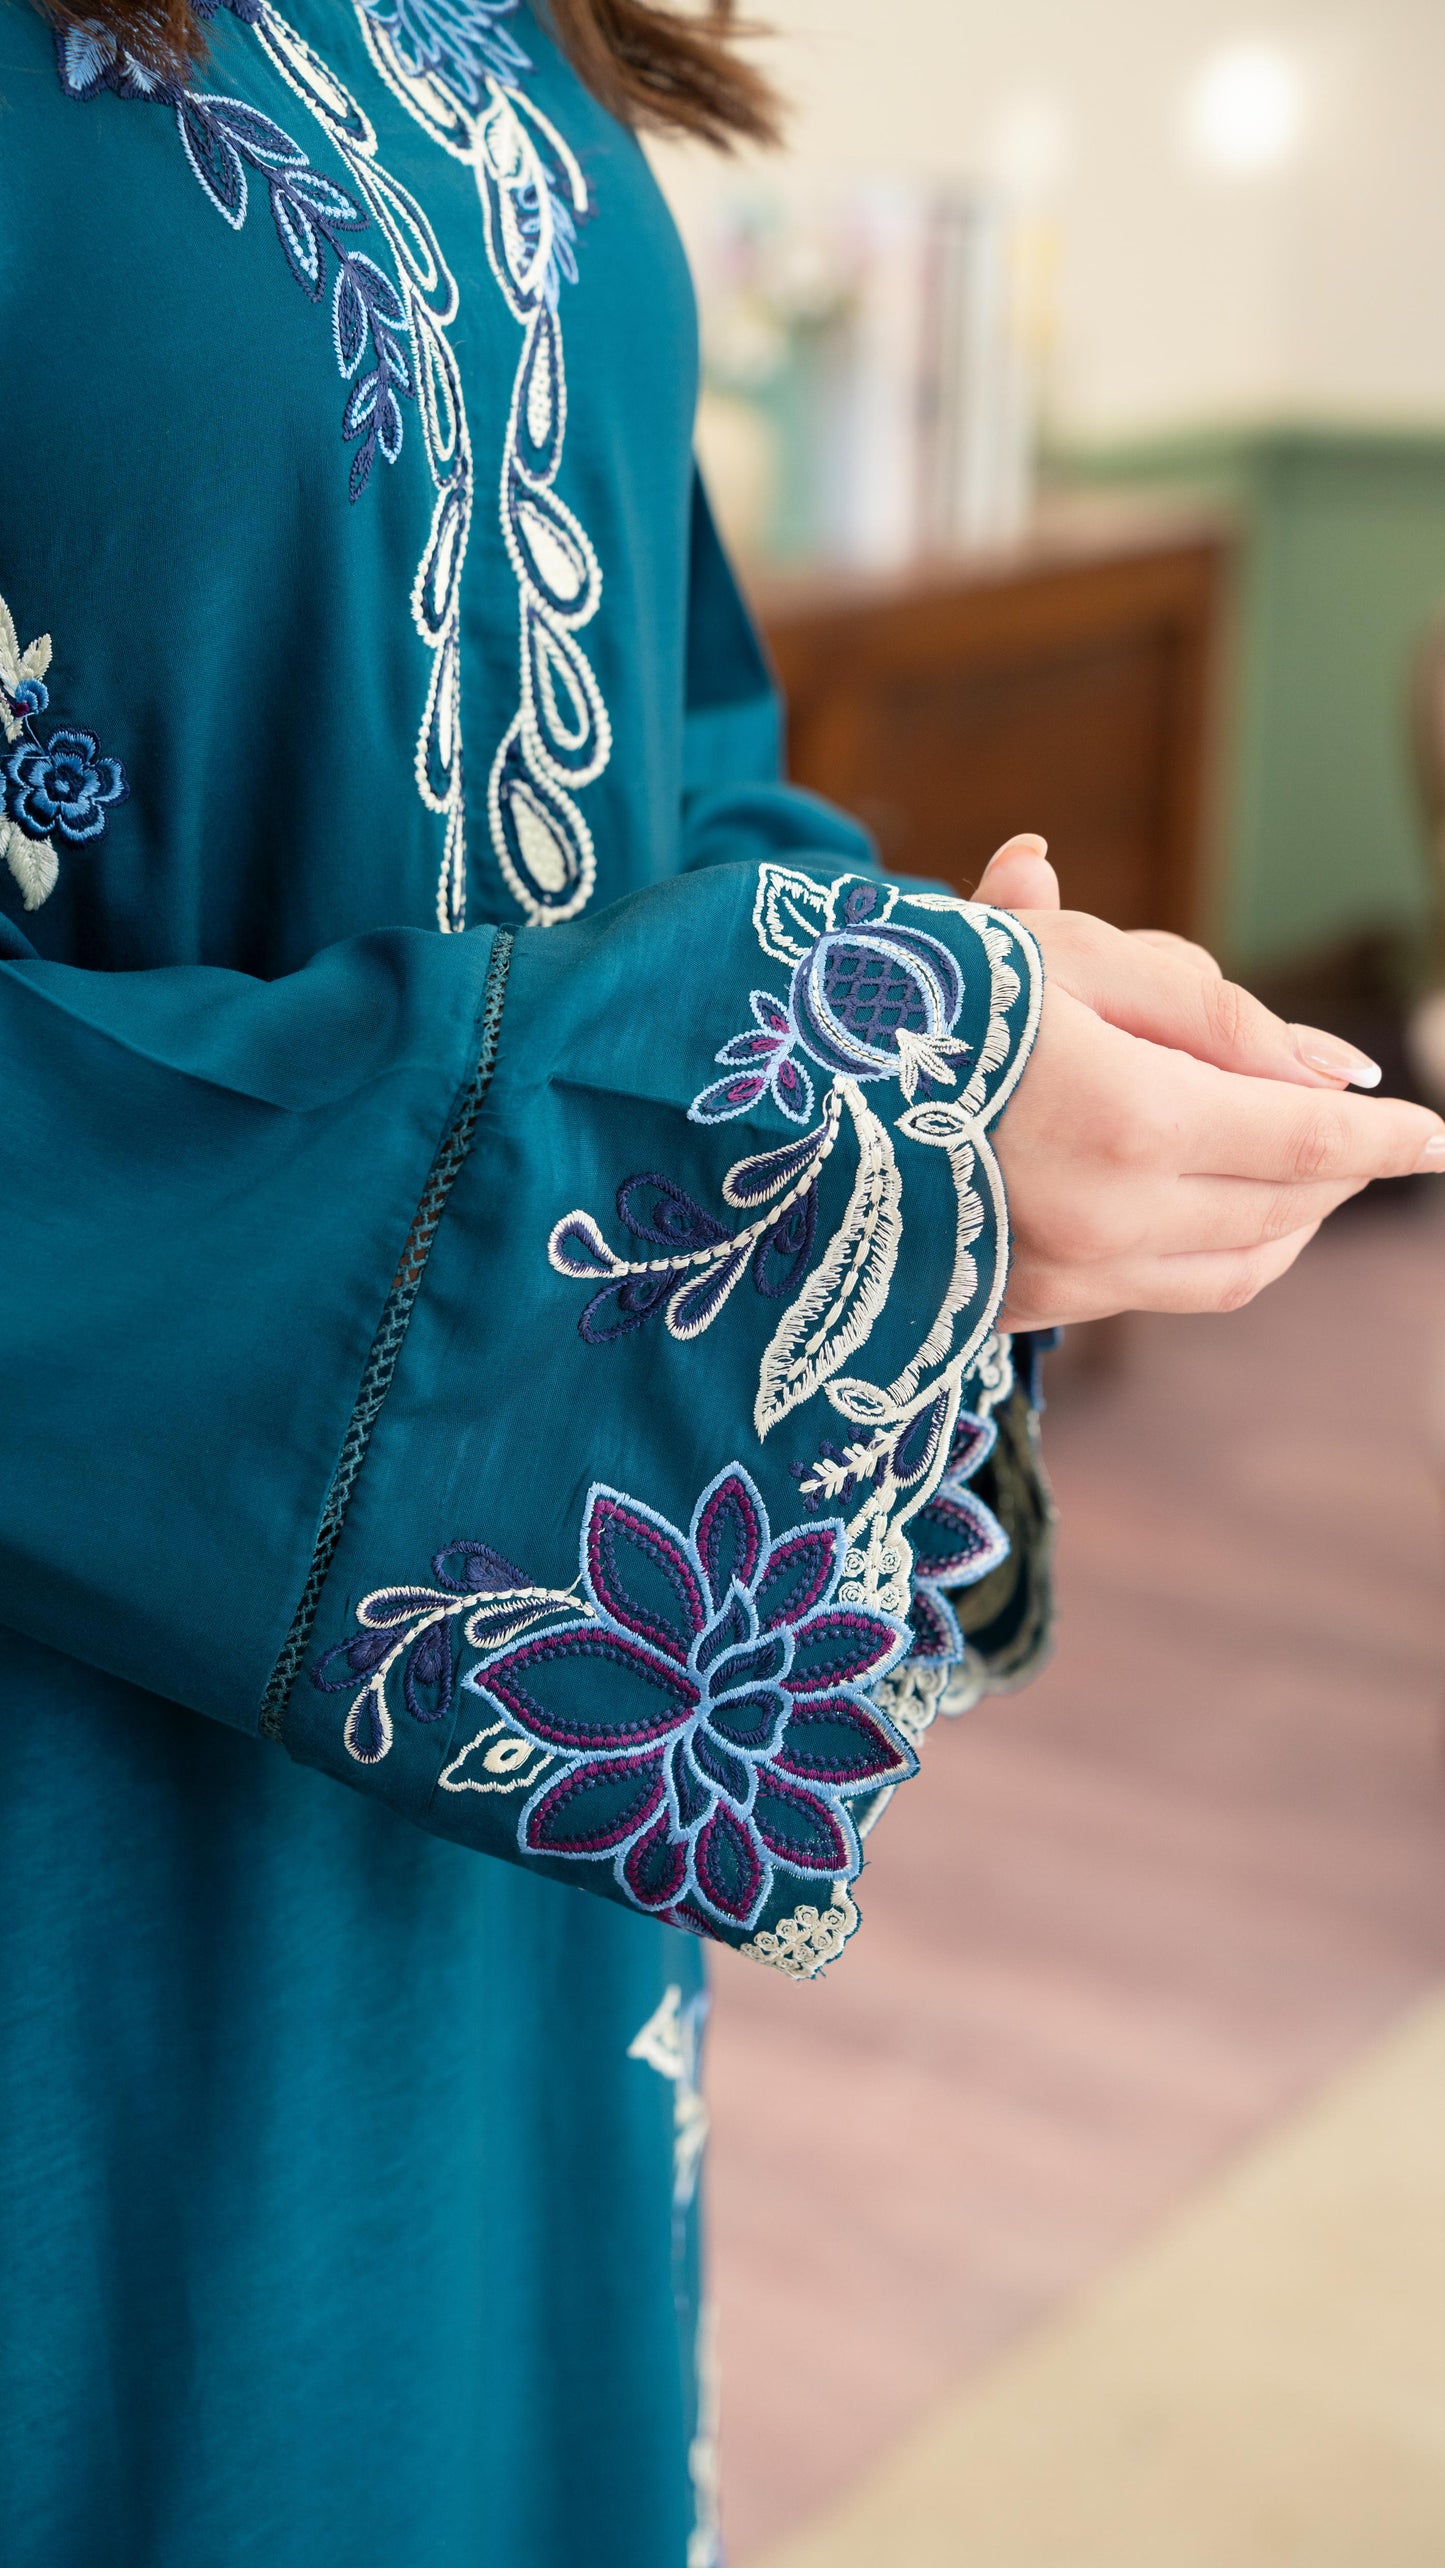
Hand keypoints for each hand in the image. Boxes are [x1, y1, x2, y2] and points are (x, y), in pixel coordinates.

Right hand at [969, 836, 1444, 1325]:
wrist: (770, 1083)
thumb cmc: (925, 990)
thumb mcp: (1072, 956)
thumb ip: (1215, 1010)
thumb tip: (1334, 1071)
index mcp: (1129, 1117)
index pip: (1310, 1141)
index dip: (1389, 1138)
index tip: (1438, 1134)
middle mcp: (1103, 1219)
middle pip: (1282, 1214)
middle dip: (1340, 1176)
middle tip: (1361, 1134)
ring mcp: (1058, 1278)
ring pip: (1231, 1273)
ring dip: (1287, 1226)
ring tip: (1298, 1175)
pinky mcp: (1015, 1310)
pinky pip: (1156, 1296)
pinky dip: (1212, 1256)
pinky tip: (1204, 1206)